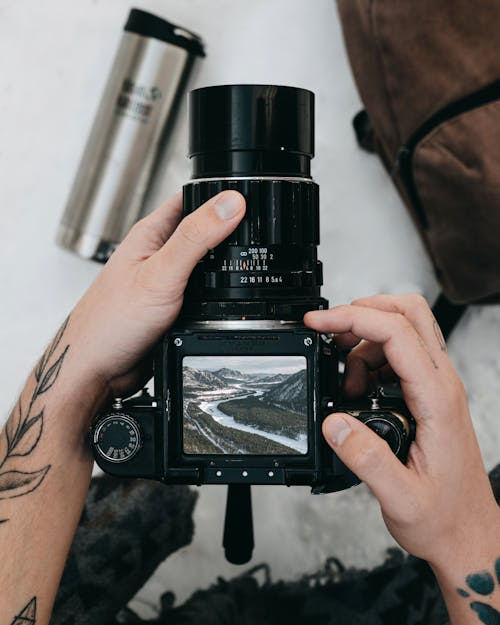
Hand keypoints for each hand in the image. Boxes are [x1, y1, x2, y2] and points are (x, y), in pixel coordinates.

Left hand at [67, 190, 244, 403]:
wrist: (97, 368)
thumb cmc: (111, 320)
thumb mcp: (162, 272)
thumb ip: (196, 237)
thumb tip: (230, 204)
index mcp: (151, 233)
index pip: (192, 199)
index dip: (221, 196)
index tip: (251, 200)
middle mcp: (157, 253)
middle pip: (202, 230)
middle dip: (228, 231)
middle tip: (256, 234)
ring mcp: (164, 279)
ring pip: (203, 263)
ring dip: (223, 265)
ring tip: (245, 263)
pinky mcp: (170, 305)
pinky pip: (200, 291)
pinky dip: (217, 292)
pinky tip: (226, 297)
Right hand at [304, 295, 498, 566]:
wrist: (468, 533)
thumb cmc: (445, 516)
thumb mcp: (400, 497)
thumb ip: (365, 458)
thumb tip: (333, 422)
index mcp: (437, 399)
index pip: (396, 333)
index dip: (353, 318)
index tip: (319, 324)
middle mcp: (441, 384)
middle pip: (409, 312)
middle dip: (362, 311)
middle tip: (329, 332)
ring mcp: (437, 386)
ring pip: (403, 330)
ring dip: (363, 342)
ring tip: (344, 383)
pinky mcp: (429, 394)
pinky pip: (399, 356)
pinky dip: (370, 360)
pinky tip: (357, 391)